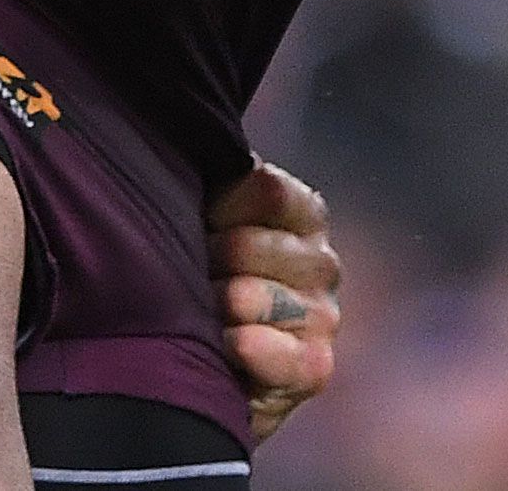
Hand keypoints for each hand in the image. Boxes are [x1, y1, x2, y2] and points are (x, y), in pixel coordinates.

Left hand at [209, 160, 342, 441]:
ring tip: (195, 316)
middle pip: (247, 243)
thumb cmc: (194, 280)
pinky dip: (251, 350)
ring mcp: (323, 315)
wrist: (198, 369)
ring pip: (252, 295)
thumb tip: (189, 137)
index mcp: (299, 212)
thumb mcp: (198, 217)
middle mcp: (320, 260)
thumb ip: (207, 177)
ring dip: (212, 308)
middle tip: (184, 279)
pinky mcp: (316, 366)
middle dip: (203, 262)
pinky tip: (229, 346)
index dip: (215, 205)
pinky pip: (285, 354)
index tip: (193, 222)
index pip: (264, 187)